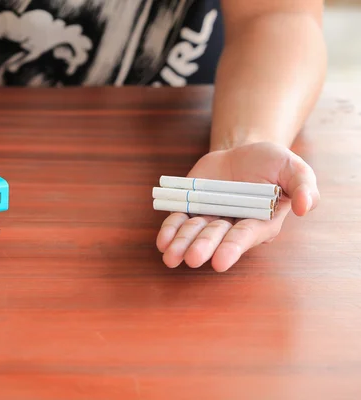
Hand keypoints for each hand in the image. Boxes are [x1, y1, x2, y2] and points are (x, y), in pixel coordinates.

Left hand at [156, 141, 318, 271]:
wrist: (242, 151)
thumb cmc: (271, 163)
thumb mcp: (294, 168)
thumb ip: (304, 186)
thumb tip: (305, 207)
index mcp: (259, 223)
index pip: (244, 237)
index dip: (232, 249)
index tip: (220, 262)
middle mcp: (232, 225)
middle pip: (215, 237)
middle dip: (203, 247)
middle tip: (192, 258)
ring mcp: (209, 217)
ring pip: (193, 232)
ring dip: (182, 244)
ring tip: (170, 256)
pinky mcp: (191, 207)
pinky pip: (178, 221)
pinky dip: (169, 231)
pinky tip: (162, 242)